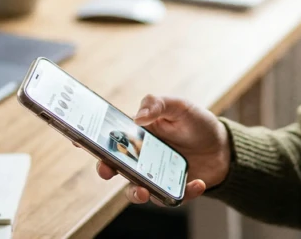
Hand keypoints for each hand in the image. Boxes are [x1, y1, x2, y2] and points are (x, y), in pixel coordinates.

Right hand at [93, 95, 230, 205]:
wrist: (223, 146)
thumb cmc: (196, 122)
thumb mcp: (179, 106)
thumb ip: (157, 104)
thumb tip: (138, 117)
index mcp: (137, 135)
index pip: (108, 138)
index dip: (89, 140)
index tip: (77, 139)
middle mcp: (141, 158)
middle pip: (115, 167)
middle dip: (106, 170)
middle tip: (107, 170)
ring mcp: (155, 175)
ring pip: (136, 190)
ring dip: (136, 193)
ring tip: (144, 191)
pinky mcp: (172, 189)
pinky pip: (171, 197)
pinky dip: (184, 193)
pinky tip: (196, 183)